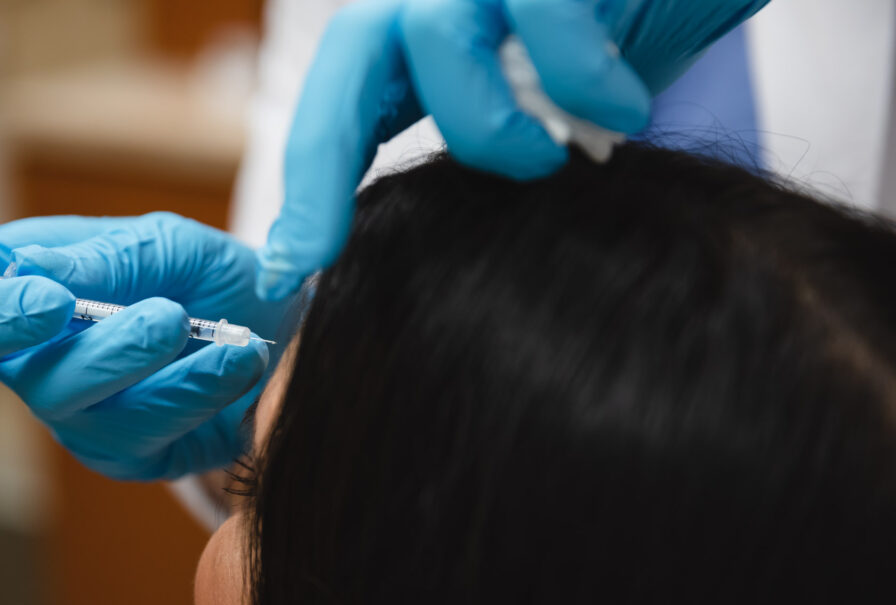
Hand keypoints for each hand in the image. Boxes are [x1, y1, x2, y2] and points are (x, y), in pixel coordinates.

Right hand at [0, 213, 294, 479]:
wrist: (282, 328)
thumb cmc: (209, 277)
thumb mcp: (166, 243)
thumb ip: (106, 257)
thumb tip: (33, 272)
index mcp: (18, 281)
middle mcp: (27, 350)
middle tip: (52, 303)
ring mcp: (70, 408)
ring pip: (55, 393)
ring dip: (118, 352)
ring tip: (181, 320)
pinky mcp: (125, 451)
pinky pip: (140, 427)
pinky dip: (191, 386)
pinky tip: (235, 360)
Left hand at [256, 0, 770, 299]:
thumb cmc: (626, 52)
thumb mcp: (547, 123)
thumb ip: (490, 159)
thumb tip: (437, 256)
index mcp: (436, 44)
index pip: (345, 104)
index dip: (306, 184)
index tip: (286, 270)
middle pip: (351, 53)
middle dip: (318, 160)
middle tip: (312, 252)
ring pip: (437, 38)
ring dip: (491, 129)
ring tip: (553, 159)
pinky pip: (545, 16)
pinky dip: (585, 80)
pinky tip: (625, 108)